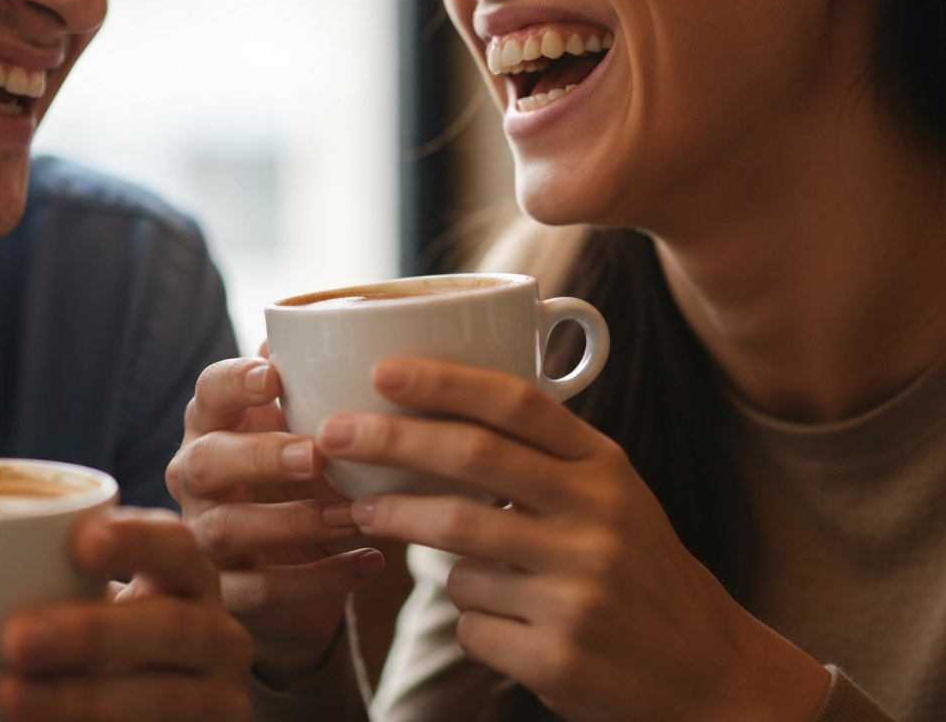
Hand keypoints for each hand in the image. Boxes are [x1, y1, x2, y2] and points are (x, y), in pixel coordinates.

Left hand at [0, 509, 252, 721]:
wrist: (158, 707)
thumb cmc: (116, 650)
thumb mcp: (110, 609)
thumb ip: (70, 588)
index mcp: (193, 582)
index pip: (179, 548)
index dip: (137, 542)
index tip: (79, 542)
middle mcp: (219, 633)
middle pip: (170, 627)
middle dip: (93, 632)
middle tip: (17, 636)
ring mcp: (221, 694)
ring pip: (163, 697)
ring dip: (84, 698)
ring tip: (12, 696)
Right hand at [166, 356, 384, 684]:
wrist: (299, 554)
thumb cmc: (303, 464)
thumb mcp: (307, 419)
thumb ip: (316, 378)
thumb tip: (336, 322)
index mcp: (215, 423)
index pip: (208, 392)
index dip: (233, 383)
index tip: (271, 375)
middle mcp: (197, 478)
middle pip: (204, 463)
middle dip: (259, 457)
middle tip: (316, 454)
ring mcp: (206, 538)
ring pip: (226, 532)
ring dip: (294, 520)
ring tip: (355, 513)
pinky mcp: (231, 593)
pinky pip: (262, 593)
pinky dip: (319, 580)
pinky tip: (370, 561)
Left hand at [314, 359, 831, 721]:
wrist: (702, 667)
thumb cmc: (633, 561)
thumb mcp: (608, 492)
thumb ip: (541, 456)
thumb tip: (432, 420)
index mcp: (604, 465)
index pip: (518, 403)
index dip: (446, 381)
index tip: (382, 369)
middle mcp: (596, 517)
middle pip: (474, 462)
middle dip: (391, 441)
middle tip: (334, 435)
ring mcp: (579, 588)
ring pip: (457, 549)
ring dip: (403, 528)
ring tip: (368, 512)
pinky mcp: (560, 654)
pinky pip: (472, 619)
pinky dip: (463, 608)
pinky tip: (488, 609)